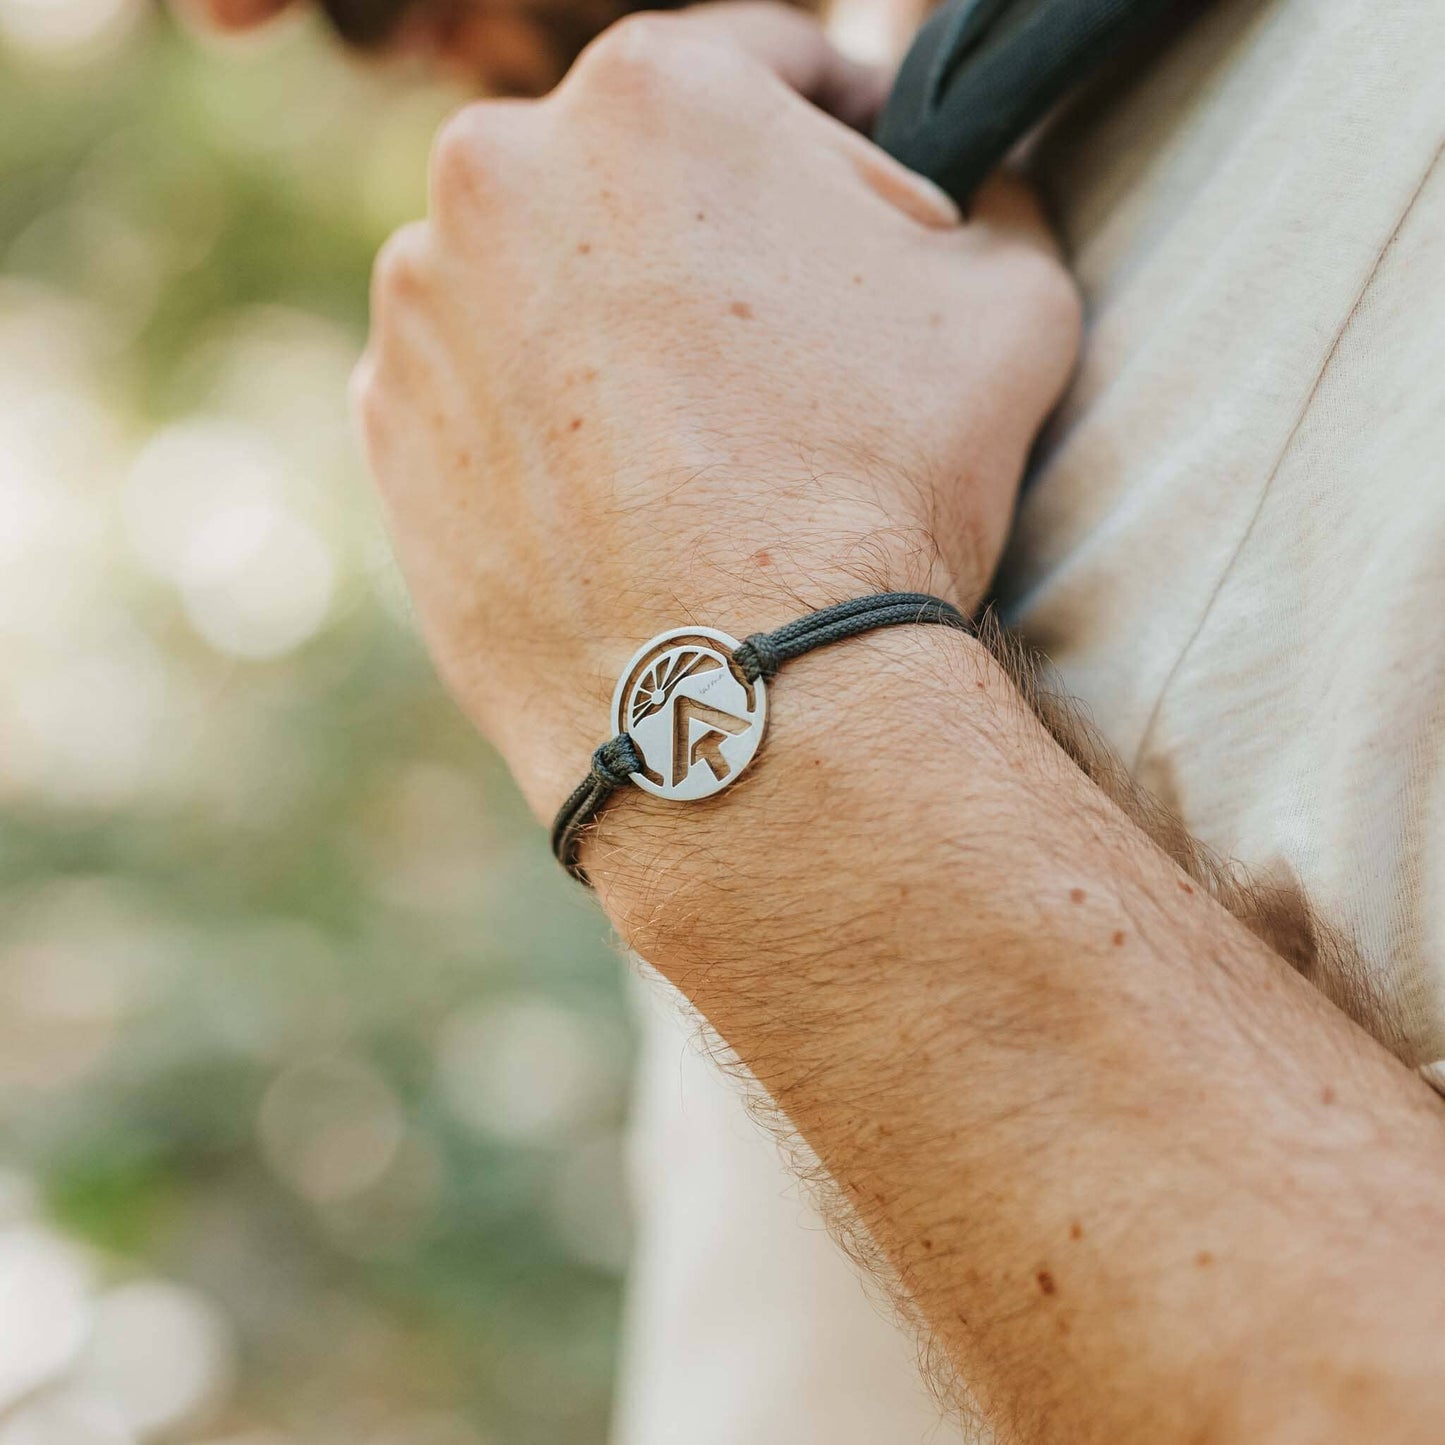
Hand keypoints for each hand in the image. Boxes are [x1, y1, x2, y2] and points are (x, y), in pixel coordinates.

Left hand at [354, 2, 1079, 816]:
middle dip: (714, 228)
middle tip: (782, 341)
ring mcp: (421, 303)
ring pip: (541, 273)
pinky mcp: (387, 423)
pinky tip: (611, 490)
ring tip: (693, 438)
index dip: (837, 122)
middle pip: (636, 168)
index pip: (766, 58)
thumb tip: (978, 194)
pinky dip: (538, 412)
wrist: (741, 698)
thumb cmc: (879, 488)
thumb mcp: (1010, 306)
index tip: (866, 186)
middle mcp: (498, 166)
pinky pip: (478, 381)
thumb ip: (992, 204)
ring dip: (609, 320)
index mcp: (653, 91)